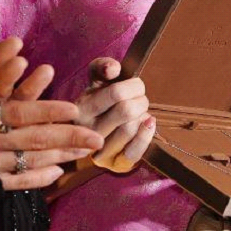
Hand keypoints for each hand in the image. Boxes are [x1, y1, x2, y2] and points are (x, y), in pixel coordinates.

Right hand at [0, 37, 100, 190]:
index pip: (15, 112)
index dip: (46, 111)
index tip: (73, 108)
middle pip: (31, 140)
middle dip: (67, 138)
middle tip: (98, 137)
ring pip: (27, 162)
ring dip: (59, 157)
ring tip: (85, 153)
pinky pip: (13, 182)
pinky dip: (35, 179)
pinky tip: (56, 174)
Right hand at [81, 57, 154, 172]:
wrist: (85, 135)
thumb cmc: (96, 102)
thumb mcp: (94, 81)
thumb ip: (101, 67)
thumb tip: (113, 68)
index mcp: (81, 108)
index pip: (115, 93)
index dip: (134, 86)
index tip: (135, 86)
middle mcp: (87, 131)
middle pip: (126, 110)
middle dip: (141, 100)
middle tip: (140, 99)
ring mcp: (99, 150)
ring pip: (131, 128)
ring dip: (142, 115)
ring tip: (139, 112)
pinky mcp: (114, 163)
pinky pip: (134, 151)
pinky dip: (146, 135)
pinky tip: (149, 123)